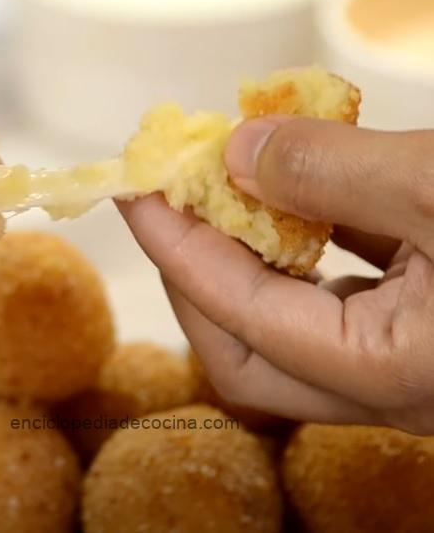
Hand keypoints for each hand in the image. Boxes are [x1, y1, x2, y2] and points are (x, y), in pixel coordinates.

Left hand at [119, 116, 433, 433]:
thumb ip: (335, 170)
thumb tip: (237, 151)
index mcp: (386, 369)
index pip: (239, 312)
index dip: (176, 247)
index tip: (133, 192)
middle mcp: (386, 387)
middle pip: (246, 354)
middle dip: (195, 278)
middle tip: (168, 209)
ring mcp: (404, 366)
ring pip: (291, 331)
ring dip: (249, 264)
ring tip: (224, 197)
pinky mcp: (422, 333)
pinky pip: (338, 304)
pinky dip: (304, 253)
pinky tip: (296, 202)